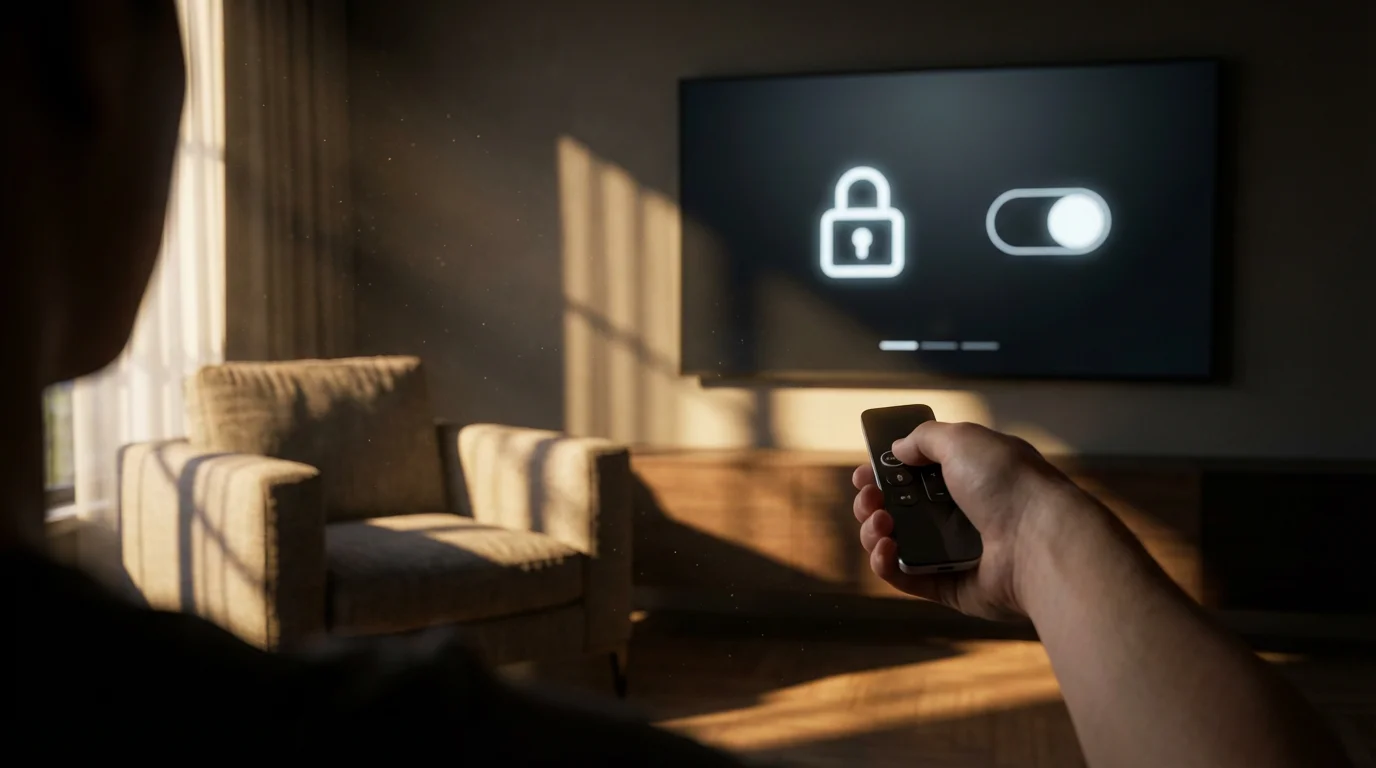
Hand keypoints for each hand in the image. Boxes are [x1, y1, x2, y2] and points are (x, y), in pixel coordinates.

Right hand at [852, 421, 1084, 619]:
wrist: (1040, 540)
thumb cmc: (1007, 483)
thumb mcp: (963, 440)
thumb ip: (925, 439)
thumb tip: (898, 448)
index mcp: (969, 476)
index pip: (917, 474)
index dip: (887, 472)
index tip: (866, 473)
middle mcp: (962, 514)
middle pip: (900, 509)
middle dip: (873, 502)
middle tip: (869, 499)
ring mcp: (955, 552)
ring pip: (898, 543)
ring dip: (874, 531)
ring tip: (880, 523)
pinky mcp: (950, 586)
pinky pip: (907, 578)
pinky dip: (886, 565)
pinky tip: (884, 550)